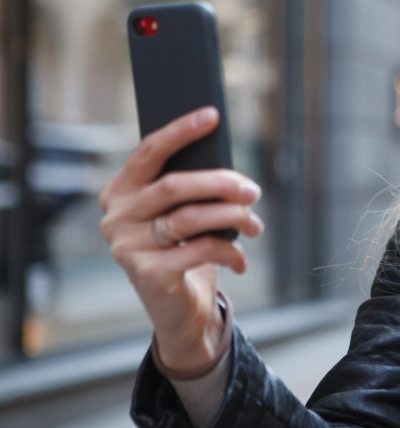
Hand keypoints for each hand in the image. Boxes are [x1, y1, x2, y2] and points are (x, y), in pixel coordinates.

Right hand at [99, 106, 263, 375]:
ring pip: (191, 217)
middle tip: (252, 191)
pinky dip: (230, 251)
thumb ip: (192, 189)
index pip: (148, 152)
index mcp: (120, 192)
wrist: (179, 311)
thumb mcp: (183, 215)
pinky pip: (201, 249)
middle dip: (222, 183)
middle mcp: (115, 217)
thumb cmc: (184, 251)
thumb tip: (231, 168)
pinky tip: (241, 259)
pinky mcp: (148, 274)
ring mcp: (127, 247)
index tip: (212, 115)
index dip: (180, 131)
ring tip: (255, 224)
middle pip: (175, 185)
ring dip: (233, 218)